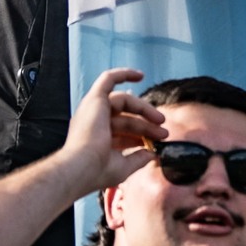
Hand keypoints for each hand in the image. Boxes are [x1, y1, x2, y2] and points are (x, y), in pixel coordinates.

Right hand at [59, 69, 168, 193]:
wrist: (81, 167)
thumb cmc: (97, 171)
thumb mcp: (122, 167)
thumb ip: (137, 159)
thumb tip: (152, 154)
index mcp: (96, 138)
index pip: (122, 133)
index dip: (140, 136)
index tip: (156, 142)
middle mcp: (93, 122)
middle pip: (126, 118)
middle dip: (146, 125)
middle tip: (164, 133)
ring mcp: (93, 110)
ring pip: (124, 102)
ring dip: (144, 109)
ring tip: (160, 120)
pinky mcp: (95, 99)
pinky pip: (108, 79)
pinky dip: (123, 74)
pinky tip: (140, 75)